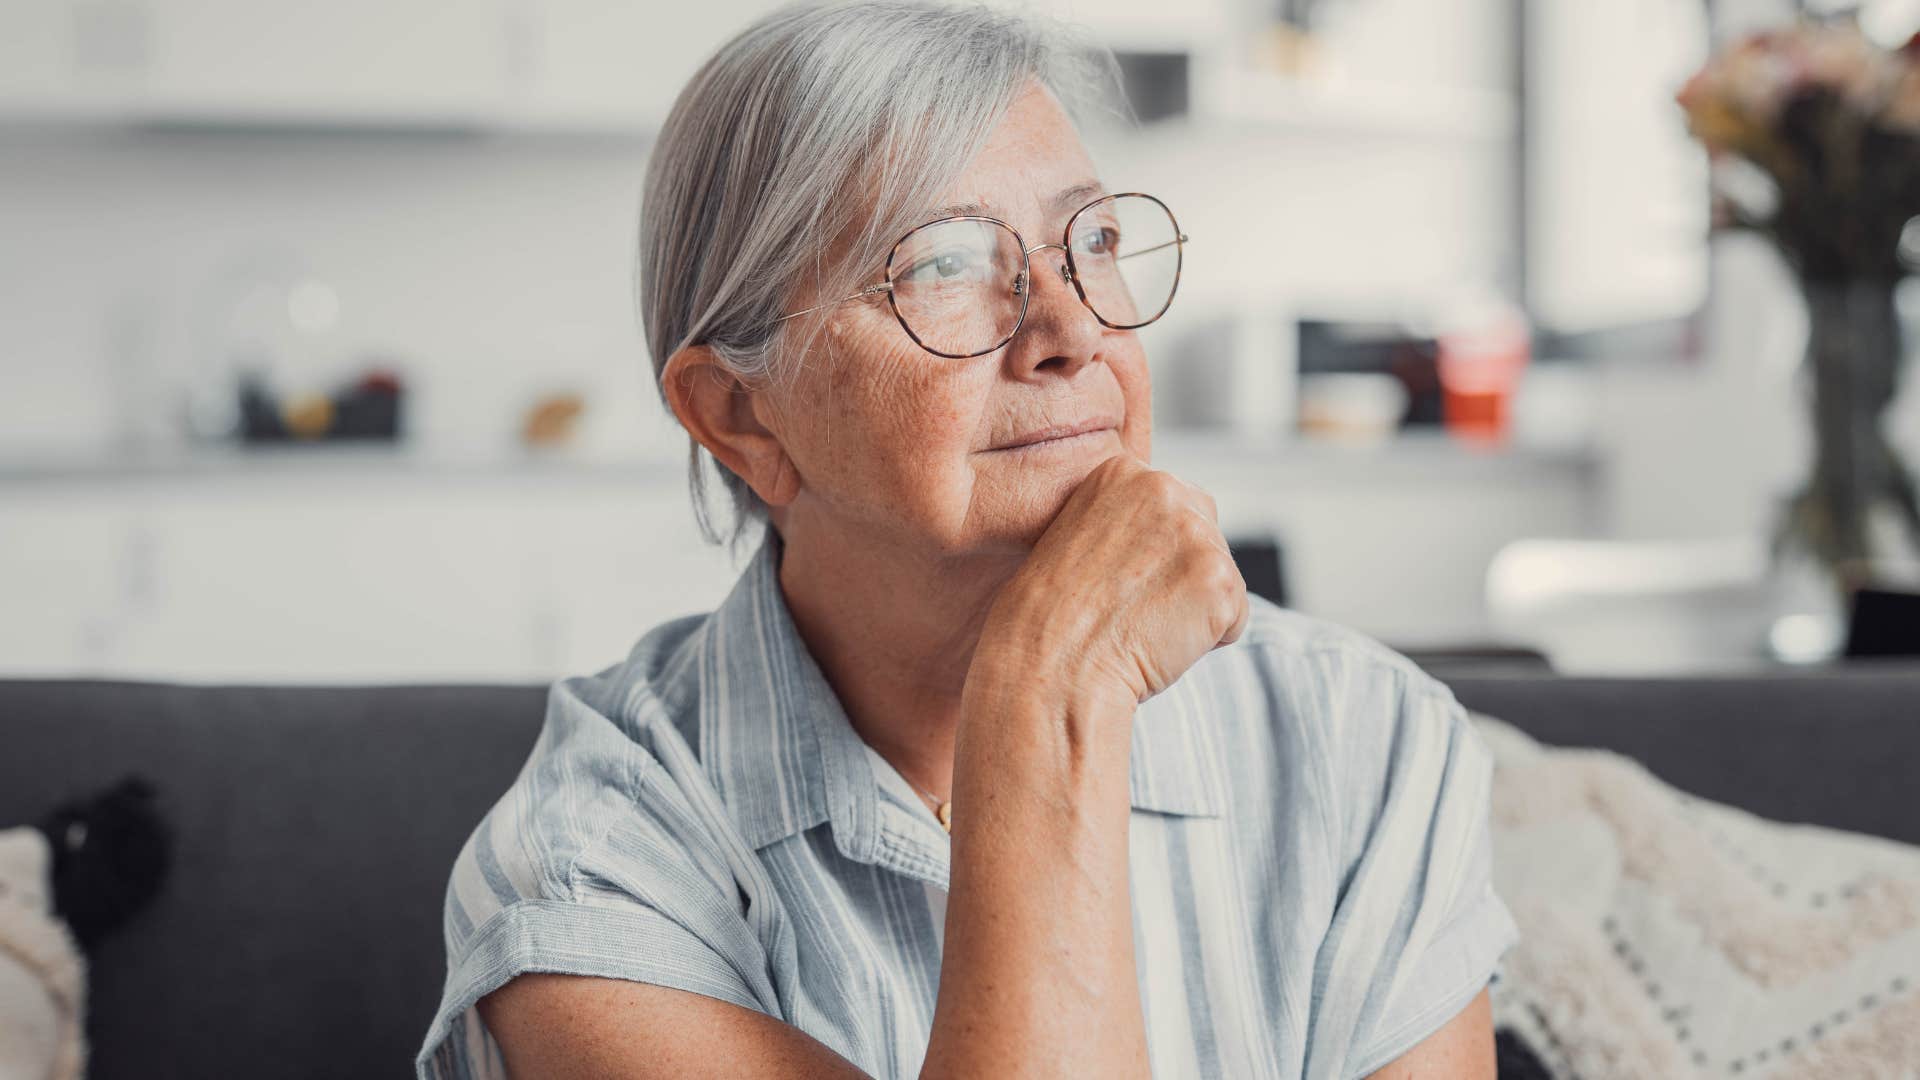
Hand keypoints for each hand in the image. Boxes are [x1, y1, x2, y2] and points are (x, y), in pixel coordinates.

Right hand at [973, 453, 1250, 705]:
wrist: (1049, 667)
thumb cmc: (1052, 620)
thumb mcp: (1079, 538)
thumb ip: (1129, 520)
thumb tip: (1170, 540)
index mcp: (1122, 471)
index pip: (1175, 504)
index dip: (1153, 553)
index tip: (1117, 578)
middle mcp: (1163, 488)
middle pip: (1208, 532)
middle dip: (1183, 572)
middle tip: (1131, 606)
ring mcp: (1195, 533)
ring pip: (1222, 577)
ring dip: (1194, 609)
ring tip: (1140, 625)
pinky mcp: (1221, 580)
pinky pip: (1236, 617)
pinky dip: (1208, 641)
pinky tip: (1161, 643)